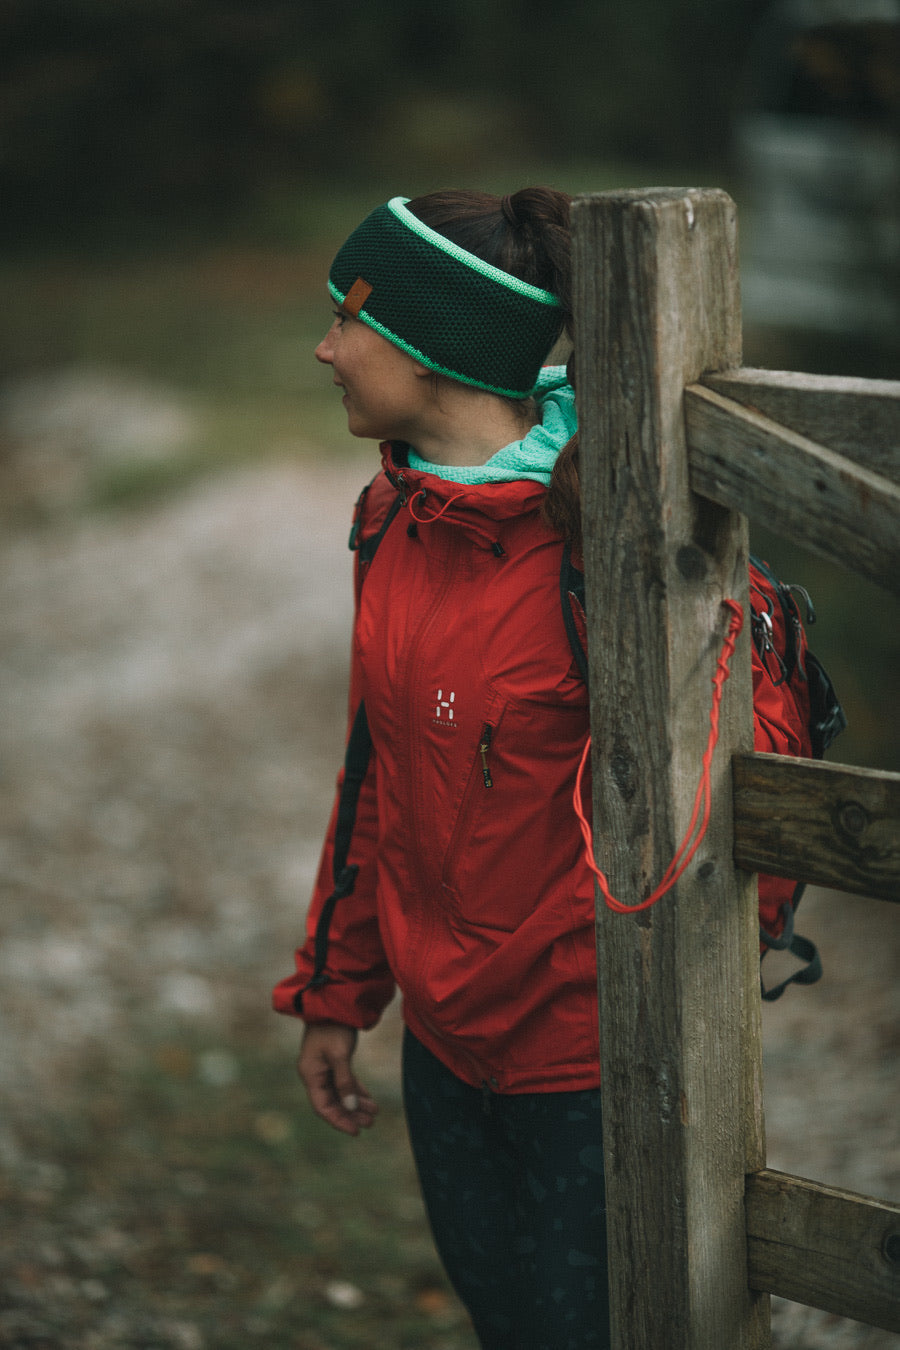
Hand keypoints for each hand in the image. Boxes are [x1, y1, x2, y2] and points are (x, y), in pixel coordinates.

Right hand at [297, 1022, 377, 1136]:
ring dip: (356, 1103)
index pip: (322, 1106)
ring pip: (340, 1093)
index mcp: (311, 1074)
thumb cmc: (333, 1028)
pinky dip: (356, 1090)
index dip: (339, 1121)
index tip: (356, 1131)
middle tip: (370, 1123)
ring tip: (374, 1113)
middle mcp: (315, 1074)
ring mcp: (324, 1067)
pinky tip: (368, 1099)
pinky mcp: (333, 1060)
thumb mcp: (339, 1054)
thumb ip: (344, 1081)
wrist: (333, 1003)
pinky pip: (344, 1082)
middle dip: (351, 1114)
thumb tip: (350, 1107)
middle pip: (332, 1102)